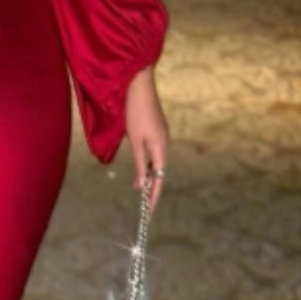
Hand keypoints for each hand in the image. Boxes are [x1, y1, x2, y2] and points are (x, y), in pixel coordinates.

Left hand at [124, 66, 168, 216]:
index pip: (159, 179)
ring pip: (157, 163)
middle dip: (152, 190)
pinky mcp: (157, 132)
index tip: (148, 213)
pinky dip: (148, 165)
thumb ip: (139, 164)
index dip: (153, 197)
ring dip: (149, 177)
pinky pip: (154, 154)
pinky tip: (141, 169)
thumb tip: (142, 185)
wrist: (140, 87)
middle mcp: (165, 144)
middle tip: (144, 207)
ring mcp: (162, 137)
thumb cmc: (135, 113)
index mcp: (161, 149)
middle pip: (160, 173)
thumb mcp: (135, 141)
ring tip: (140, 191)